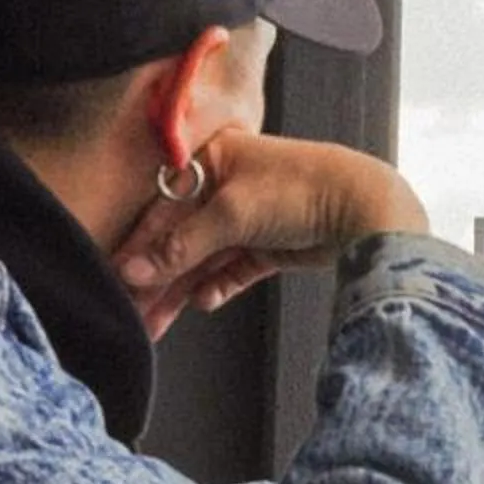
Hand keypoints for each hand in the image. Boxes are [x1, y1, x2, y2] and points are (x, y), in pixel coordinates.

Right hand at [113, 130, 428, 337]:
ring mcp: (250, 215)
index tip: (117, 280)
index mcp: (212, 159)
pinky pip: (233, 268)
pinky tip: (204, 302)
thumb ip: (181, 245)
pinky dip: (218, 285)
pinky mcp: (270, 243)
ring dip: (181, 289)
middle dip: (157, 277)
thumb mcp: (232, 213)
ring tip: (156, 323)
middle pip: (181, 237)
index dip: (139, 248)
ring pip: (204, 257)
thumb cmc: (301, 188)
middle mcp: (227, 184)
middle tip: (134, 312)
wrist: (366, 208)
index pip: (162, 209)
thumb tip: (134, 271)